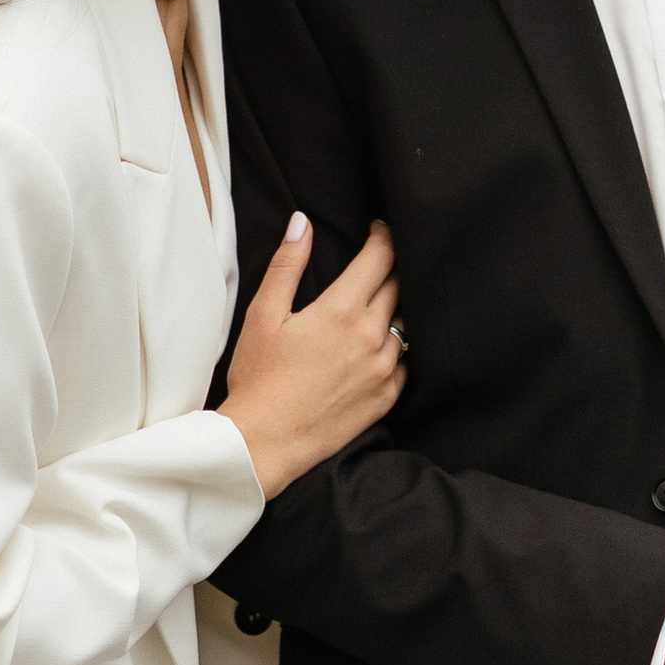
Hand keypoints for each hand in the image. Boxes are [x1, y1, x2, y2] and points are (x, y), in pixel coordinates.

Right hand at [221, 216, 403, 497]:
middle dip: (392, 267)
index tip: (380, 229)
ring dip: (396, 307)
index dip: (384, 236)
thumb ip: (287, 264)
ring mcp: (384, 368)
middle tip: (380, 262)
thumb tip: (301, 222)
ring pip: (406, 323)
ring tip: (380, 303)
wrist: (264, 441)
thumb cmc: (258, 378)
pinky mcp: (387, 396)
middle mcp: (371, 336)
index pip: (380, 258)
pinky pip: (406, 360)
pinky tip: (380, 344)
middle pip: (400, 285)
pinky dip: (397, 346)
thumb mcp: (263, 315)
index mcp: (341, 310)